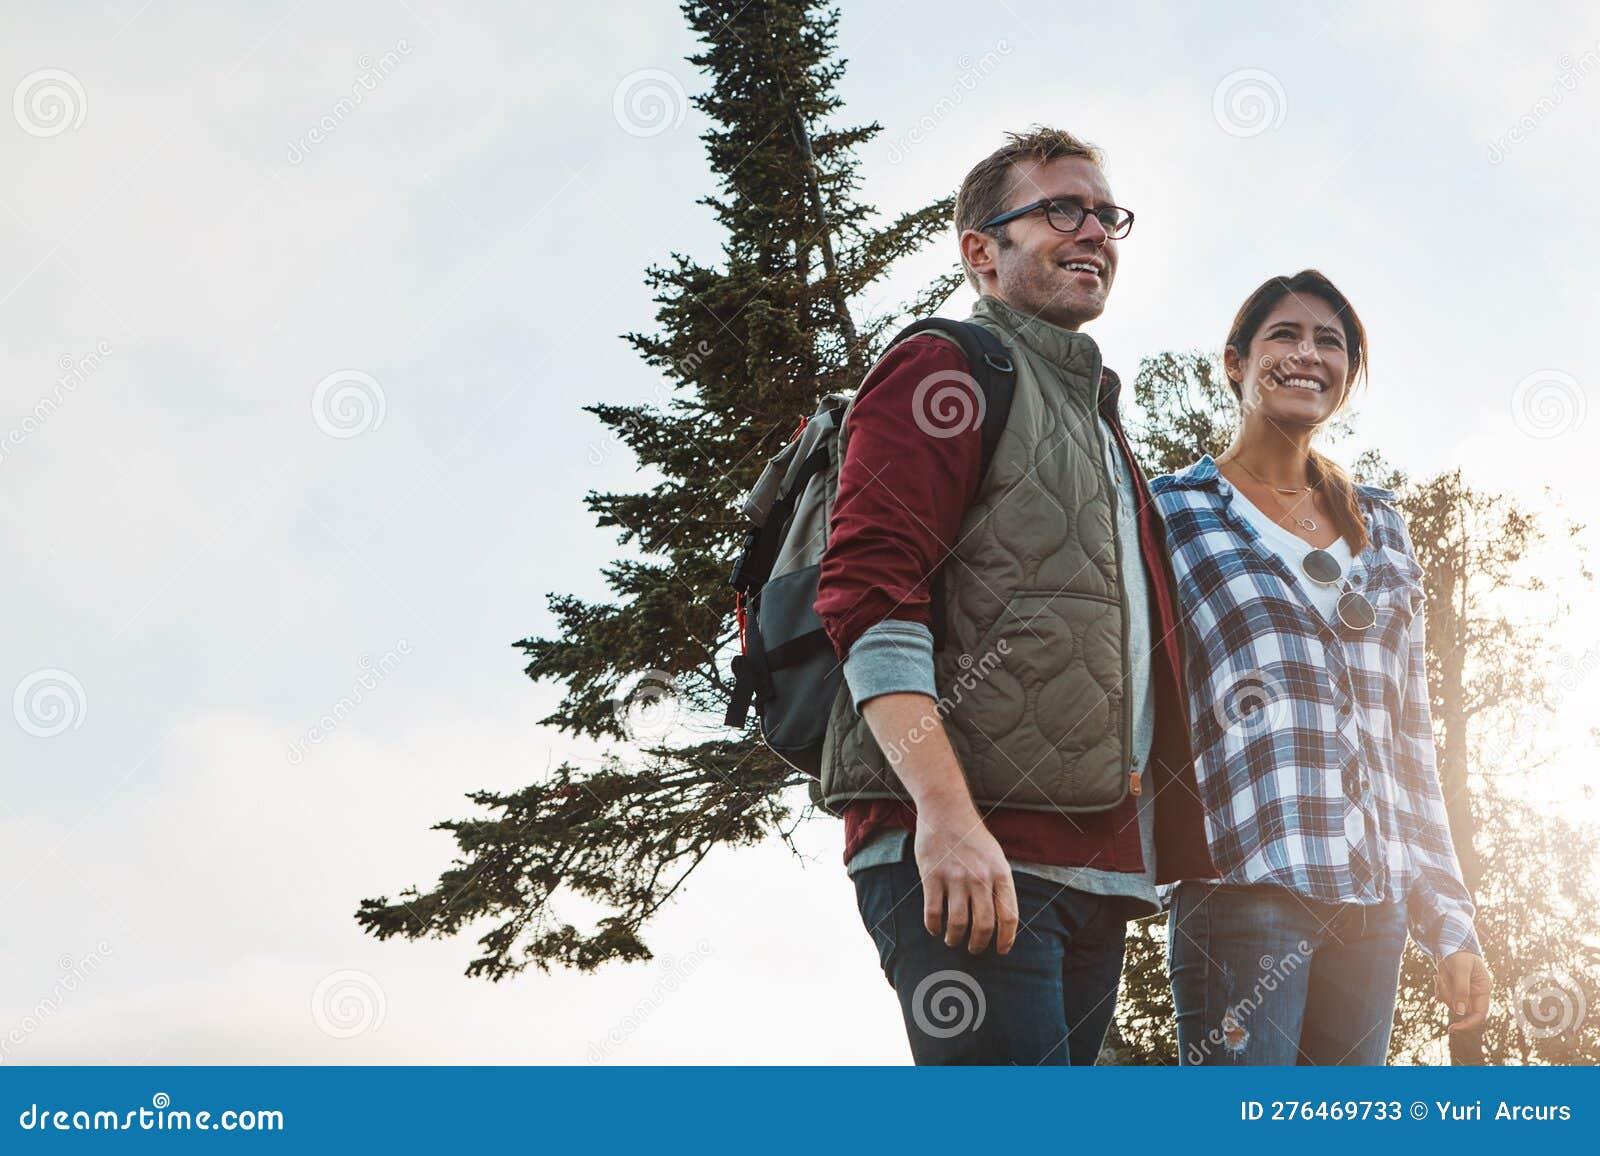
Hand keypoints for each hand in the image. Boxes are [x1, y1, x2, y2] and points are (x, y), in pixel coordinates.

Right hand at [911, 797, 1018, 955]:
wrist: (946, 809)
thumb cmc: (973, 836)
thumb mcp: (996, 856)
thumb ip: (999, 884)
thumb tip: (1001, 920)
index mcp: (1000, 873)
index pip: (1008, 916)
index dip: (1006, 939)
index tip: (1001, 950)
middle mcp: (980, 877)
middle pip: (984, 925)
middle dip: (978, 944)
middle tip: (973, 949)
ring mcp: (955, 877)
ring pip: (958, 924)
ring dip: (955, 939)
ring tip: (953, 940)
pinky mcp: (932, 876)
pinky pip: (933, 912)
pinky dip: (934, 927)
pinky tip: (935, 928)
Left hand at [1435, 951, 1491, 1032]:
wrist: (1449, 941)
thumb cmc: (1459, 952)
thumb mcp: (1461, 968)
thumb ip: (1461, 989)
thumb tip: (1459, 1013)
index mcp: (1483, 988)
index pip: (1479, 1014)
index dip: (1468, 1024)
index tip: (1452, 1028)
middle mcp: (1475, 993)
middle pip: (1460, 1008)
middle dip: (1447, 996)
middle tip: (1438, 977)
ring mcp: (1464, 991)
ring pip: (1450, 1002)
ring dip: (1442, 989)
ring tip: (1439, 973)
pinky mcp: (1454, 989)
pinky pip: (1444, 996)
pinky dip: (1439, 989)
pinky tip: (1438, 975)